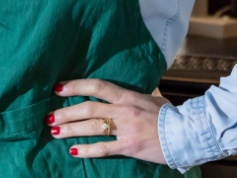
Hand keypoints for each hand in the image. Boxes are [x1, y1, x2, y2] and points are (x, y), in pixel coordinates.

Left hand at [47, 79, 169, 163]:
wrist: (188, 133)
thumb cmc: (172, 115)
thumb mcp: (154, 98)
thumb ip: (136, 95)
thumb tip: (125, 92)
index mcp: (129, 96)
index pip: (97, 86)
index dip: (76, 86)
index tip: (58, 88)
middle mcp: (125, 110)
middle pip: (88, 108)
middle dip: (65, 112)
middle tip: (48, 117)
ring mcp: (126, 129)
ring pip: (92, 127)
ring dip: (70, 130)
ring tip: (54, 132)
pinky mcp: (130, 146)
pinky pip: (104, 148)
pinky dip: (87, 150)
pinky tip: (74, 151)